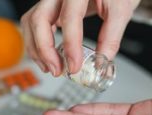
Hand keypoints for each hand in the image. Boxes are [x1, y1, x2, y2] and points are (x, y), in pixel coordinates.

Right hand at [21, 0, 140, 75]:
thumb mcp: (120, 10)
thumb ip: (111, 36)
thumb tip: (101, 62)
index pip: (70, 18)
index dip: (71, 46)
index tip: (75, 66)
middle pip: (39, 19)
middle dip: (45, 50)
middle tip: (57, 70)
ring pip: (30, 23)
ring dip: (37, 50)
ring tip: (51, 68)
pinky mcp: (48, 7)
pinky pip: (33, 24)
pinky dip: (36, 43)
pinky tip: (47, 57)